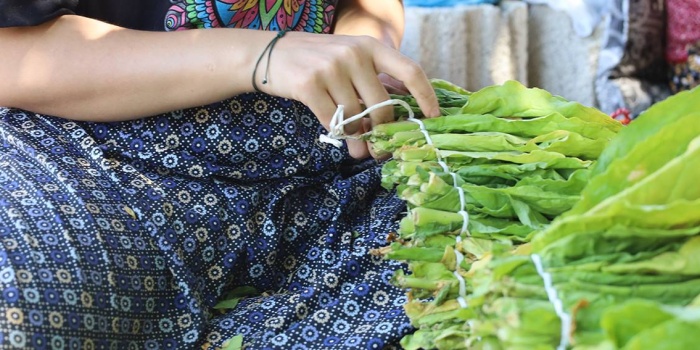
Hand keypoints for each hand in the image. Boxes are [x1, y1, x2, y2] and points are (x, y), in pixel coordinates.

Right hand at [256, 32, 439, 158]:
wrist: (268, 54)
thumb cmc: (315, 61)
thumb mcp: (348, 59)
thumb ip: (371, 81)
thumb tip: (395, 121)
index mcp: (370, 46)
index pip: (410, 71)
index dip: (426, 96)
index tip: (433, 118)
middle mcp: (354, 53)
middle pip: (382, 105)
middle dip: (383, 133)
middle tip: (382, 151)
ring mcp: (331, 67)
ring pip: (356, 117)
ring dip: (358, 140)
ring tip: (359, 151)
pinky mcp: (309, 84)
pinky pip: (332, 120)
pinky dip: (337, 134)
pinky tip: (336, 137)